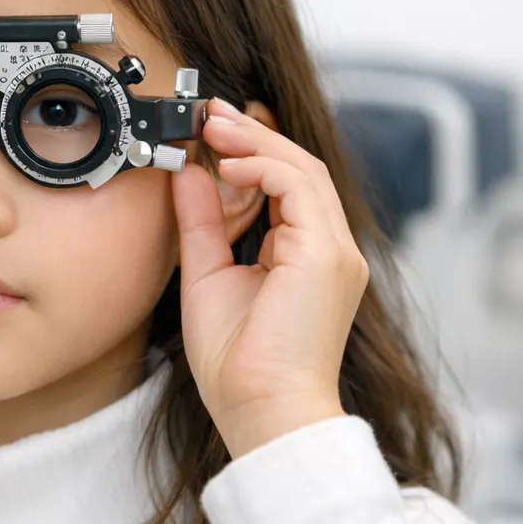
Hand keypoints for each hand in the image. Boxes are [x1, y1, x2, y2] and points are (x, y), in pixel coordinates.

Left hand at [170, 97, 366, 457]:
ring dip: (256, 141)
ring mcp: (334, 253)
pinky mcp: (327, 258)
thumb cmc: (238, 366)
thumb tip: (188, 174)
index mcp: (306, 258)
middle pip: (298, 168)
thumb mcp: (208, 276)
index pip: (285, 186)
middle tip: (209, 111)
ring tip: (213, 125)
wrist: (261, 412)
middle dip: (252, 133)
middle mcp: (329, 251)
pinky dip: (265, 166)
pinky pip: (301, 189)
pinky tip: (229, 160)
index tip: (208, 129)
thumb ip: (202, 224)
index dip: (250, 150)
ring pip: (303, 170)